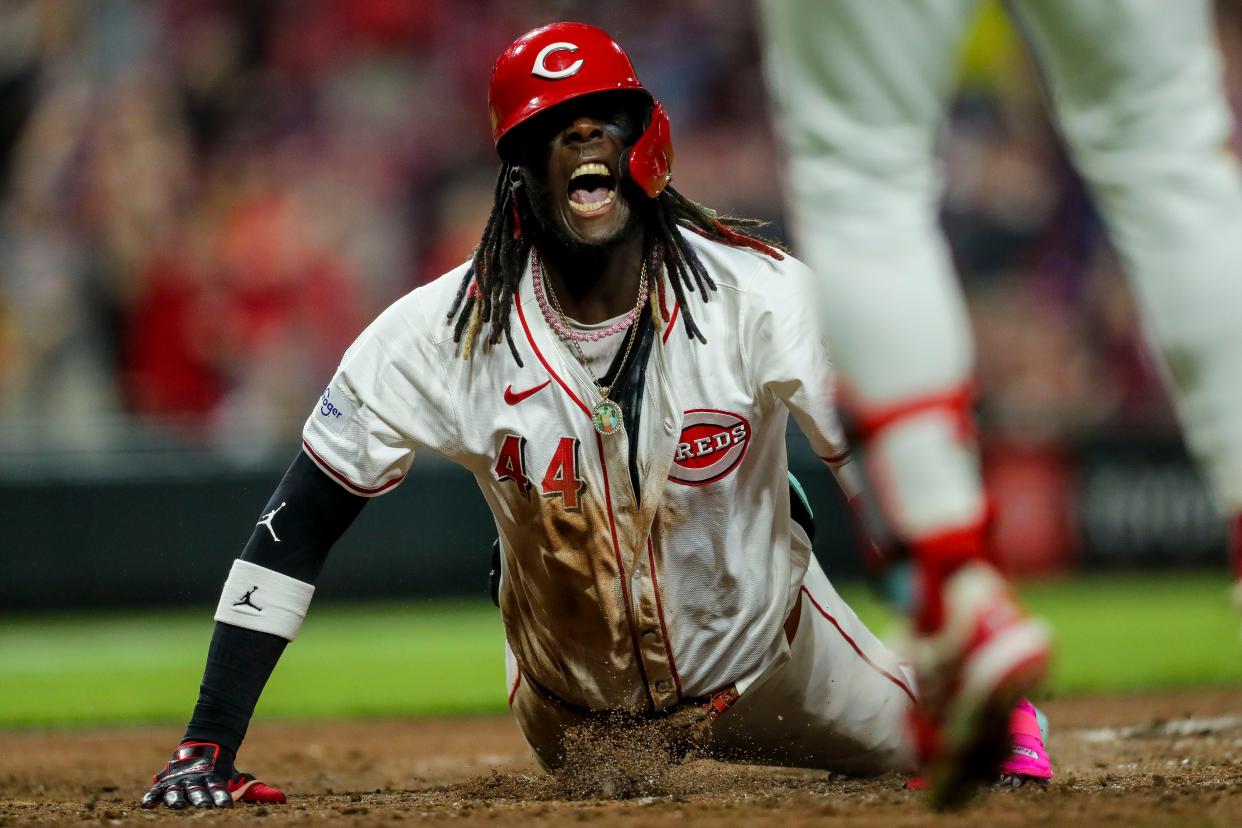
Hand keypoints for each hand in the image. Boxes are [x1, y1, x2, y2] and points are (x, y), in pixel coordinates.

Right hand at [140, 741, 285, 808]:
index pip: (219, 789)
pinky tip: (146, 804)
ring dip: (176, 798)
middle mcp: (197, 779)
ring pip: (177, 790)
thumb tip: (282, 799)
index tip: (225, 807)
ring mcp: (180, 779)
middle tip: (203, 806)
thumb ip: (257, 790)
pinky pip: (157, 790)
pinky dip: (152, 796)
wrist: (204, 745)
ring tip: (177, 805)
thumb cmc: (222, 771)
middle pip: (198, 790)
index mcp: (215, 778)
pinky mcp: (166, 781)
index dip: (221, 797)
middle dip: (200, 798)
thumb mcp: (238, 779)